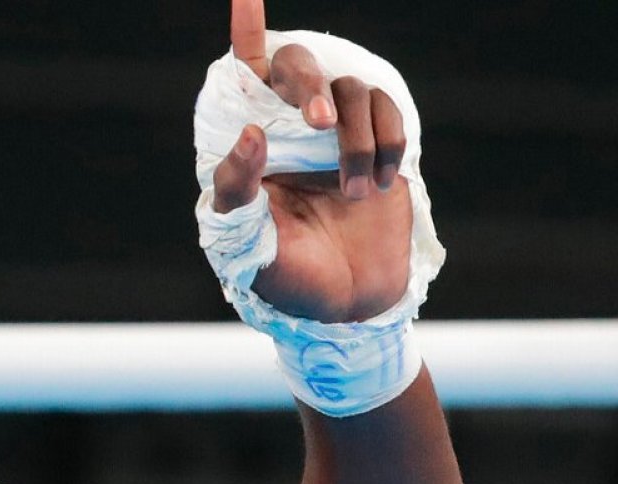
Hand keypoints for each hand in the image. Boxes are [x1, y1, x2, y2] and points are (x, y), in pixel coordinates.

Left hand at [213, 0, 412, 322]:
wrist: (348, 308)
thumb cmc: (286, 280)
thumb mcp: (246, 246)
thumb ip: (238, 192)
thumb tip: (251, 134)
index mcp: (250, 147)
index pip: (241, 78)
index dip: (247, 31)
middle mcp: (290, 131)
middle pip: (298, 65)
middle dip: (308, 86)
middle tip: (319, 125)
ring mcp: (337, 134)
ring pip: (351, 91)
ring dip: (356, 141)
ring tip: (354, 195)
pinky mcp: (379, 143)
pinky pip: (387, 111)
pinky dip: (386, 145)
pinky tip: (379, 186)